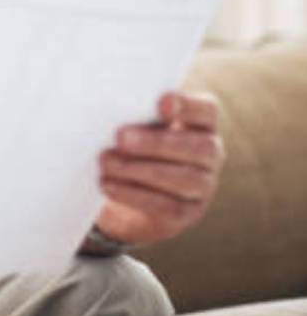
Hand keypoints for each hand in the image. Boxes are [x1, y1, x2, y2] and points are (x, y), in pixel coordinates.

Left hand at [93, 91, 224, 246]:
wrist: (123, 192)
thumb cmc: (131, 144)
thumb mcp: (134, 124)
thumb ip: (133, 115)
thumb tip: (107, 110)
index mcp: (199, 123)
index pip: (206, 110)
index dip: (188, 106)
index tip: (162, 103)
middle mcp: (209, 154)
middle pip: (198, 147)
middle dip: (157, 143)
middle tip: (121, 138)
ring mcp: (202, 186)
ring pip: (184, 179)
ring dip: (141, 170)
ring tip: (107, 162)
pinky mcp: (185, 212)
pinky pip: (166, 206)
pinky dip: (133, 194)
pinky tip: (108, 185)